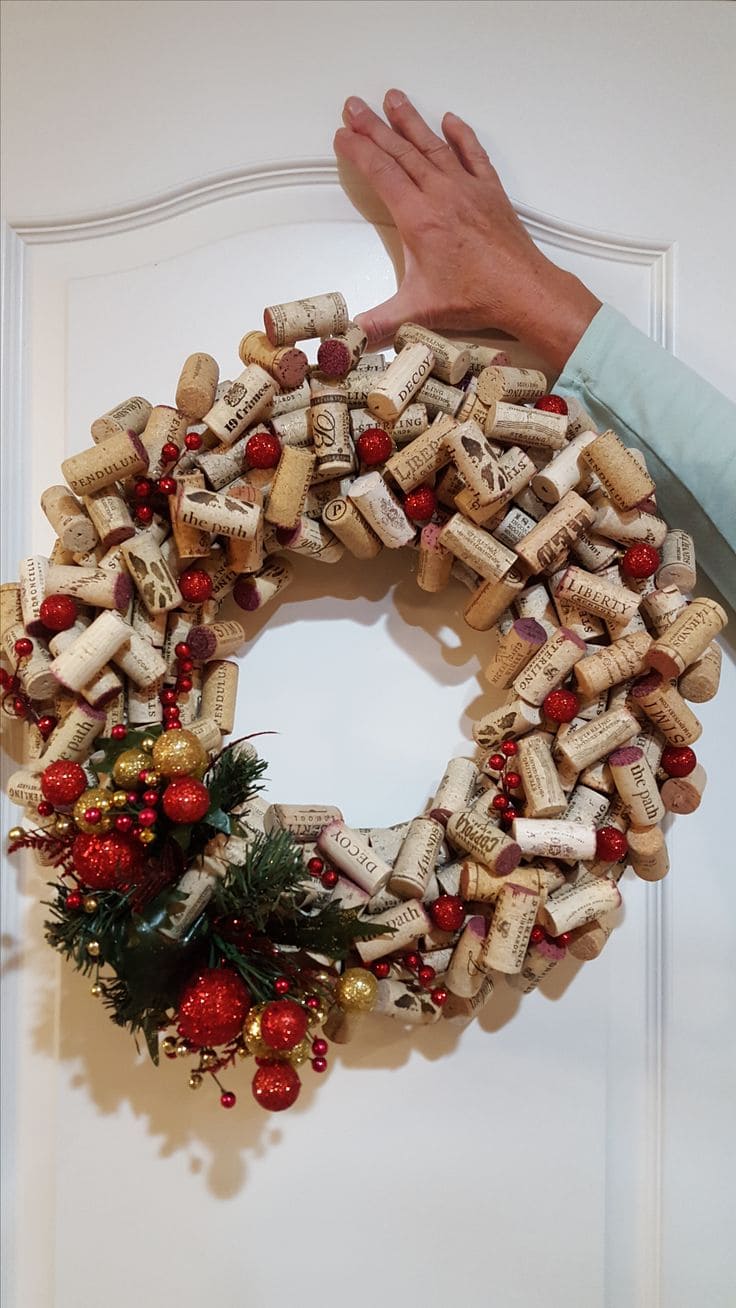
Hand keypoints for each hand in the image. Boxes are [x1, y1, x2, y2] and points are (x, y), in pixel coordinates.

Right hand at [334, 91, 599, 370]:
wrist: (523, 290)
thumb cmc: (473, 298)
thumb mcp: (419, 312)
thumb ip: (381, 322)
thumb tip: (352, 334)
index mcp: (418, 217)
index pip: (381, 173)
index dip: (359, 152)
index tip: (342, 135)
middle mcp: (440, 193)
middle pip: (401, 151)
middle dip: (374, 127)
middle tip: (353, 105)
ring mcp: (467, 188)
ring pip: (433, 145)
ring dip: (410, 121)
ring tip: (392, 98)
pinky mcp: (490, 191)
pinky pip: (473, 154)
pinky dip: (460, 136)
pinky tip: (450, 120)